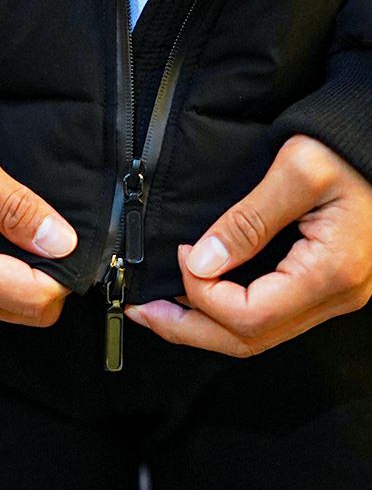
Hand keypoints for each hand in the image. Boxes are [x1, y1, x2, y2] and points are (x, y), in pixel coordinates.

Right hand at [0, 127, 77, 325]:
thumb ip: (15, 205)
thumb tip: (61, 242)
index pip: (31, 300)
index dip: (64, 275)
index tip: (71, 243)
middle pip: (25, 314)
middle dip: (52, 280)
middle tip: (54, 237)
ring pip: (10, 310)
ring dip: (32, 279)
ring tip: (30, 235)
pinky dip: (11, 276)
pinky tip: (10, 242)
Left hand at [125, 135, 371, 356]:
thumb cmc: (347, 150)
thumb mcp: (297, 170)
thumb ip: (247, 221)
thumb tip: (201, 263)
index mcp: (330, 273)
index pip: (249, 315)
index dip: (203, 293)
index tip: (182, 254)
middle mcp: (334, 297)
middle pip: (249, 339)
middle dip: (188, 328)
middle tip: (142, 312)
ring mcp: (330, 297)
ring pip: (256, 335)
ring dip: (203, 324)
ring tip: (159, 309)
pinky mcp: (322, 287)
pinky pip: (268, 316)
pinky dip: (226, 311)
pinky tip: (199, 296)